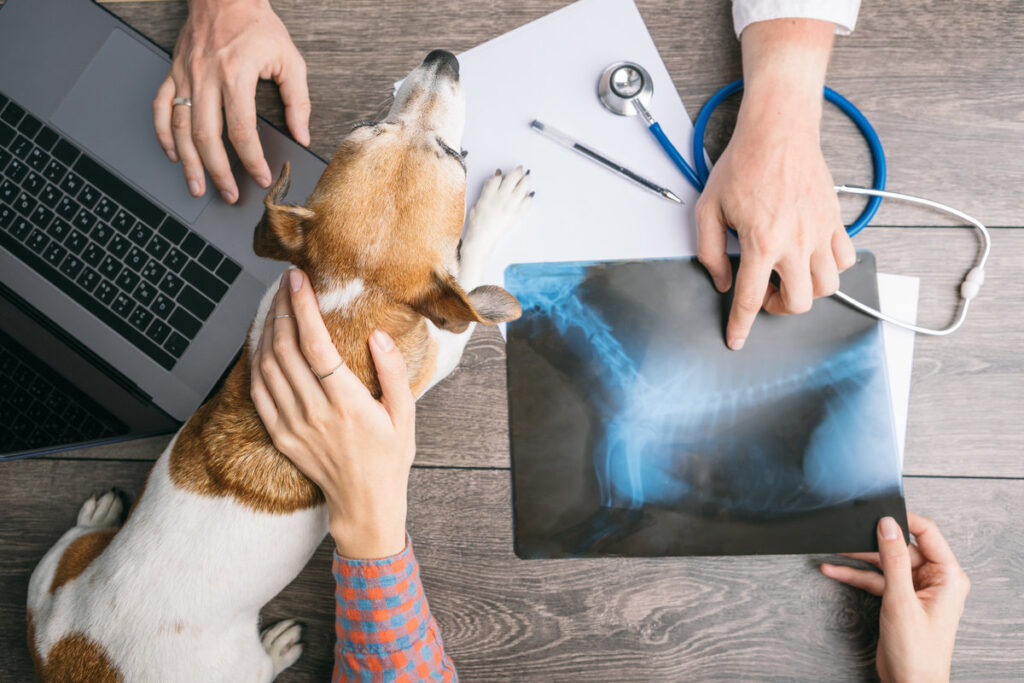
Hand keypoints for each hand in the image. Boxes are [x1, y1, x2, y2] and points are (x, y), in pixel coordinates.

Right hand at [153, 0, 310, 203]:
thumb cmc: (257, 24)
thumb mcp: (290, 59)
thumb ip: (298, 101)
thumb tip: (302, 135)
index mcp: (236, 75)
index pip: (242, 130)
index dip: (252, 160)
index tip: (261, 177)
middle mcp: (206, 78)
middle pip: (207, 137)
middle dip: (219, 172)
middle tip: (229, 194)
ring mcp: (185, 76)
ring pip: (180, 128)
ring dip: (189, 163)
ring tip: (197, 186)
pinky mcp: (173, 72)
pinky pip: (160, 107)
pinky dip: (164, 135)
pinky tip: (173, 154)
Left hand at [250, 269, 415, 558]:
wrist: (365, 504)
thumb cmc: (390, 457)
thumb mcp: (405, 414)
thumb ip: (393, 371)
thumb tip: (377, 335)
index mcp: (348, 404)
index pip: (316, 344)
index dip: (302, 307)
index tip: (297, 279)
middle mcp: (315, 412)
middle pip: (285, 348)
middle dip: (281, 307)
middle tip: (285, 283)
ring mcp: (293, 425)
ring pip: (267, 366)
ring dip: (266, 329)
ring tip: (275, 304)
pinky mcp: (281, 435)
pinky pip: (258, 390)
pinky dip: (256, 360)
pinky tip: (264, 341)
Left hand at [695, 19, 855, 349]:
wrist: (778, 131)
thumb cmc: (742, 165)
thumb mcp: (708, 208)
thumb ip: (709, 251)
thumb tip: (722, 280)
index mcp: (761, 242)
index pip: (748, 299)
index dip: (740, 325)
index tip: (736, 340)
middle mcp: (795, 242)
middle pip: (798, 302)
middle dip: (777, 308)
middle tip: (762, 293)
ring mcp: (820, 232)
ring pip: (827, 286)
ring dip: (806, 291)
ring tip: (786, 277)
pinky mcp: (835, 221)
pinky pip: (845, 259)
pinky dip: (831, 268)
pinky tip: (811, 258)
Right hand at [821, 514, 970, 681]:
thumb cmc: (918, 653)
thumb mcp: (901, 600)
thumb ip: (894, 560)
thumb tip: (888, 526)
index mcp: (948, 576)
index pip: (926, 533)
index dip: (902, 521)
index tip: (878, 515)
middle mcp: (934, 579)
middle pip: (901, 547)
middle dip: (872, 543)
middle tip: (849, 536)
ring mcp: (916, 589)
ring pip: (885, 563)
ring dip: (859, 559)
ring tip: (835, 551)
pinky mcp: (900, 598)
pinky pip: (876, 579)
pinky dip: (856, 575)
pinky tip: (835, 569)